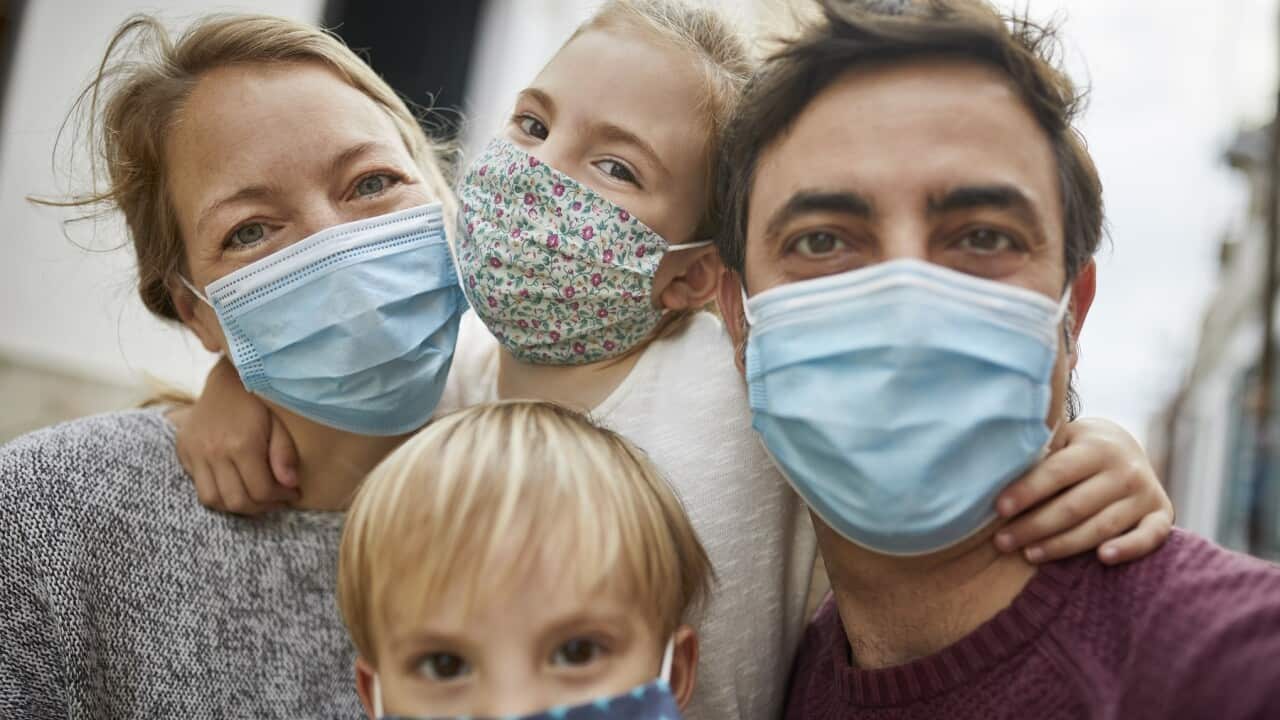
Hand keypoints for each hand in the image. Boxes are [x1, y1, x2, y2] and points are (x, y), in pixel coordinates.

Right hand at [173, 358, 299, 514]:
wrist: (226, 380)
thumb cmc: (258, 402)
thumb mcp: (279, 424)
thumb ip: (285, 455)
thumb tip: (290, 485)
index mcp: (242, 444)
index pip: (260, 490)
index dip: (279, 498)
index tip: (292, 494)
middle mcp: (214, 452)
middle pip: (236, 501)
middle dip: (261, 507)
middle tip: (276, 501)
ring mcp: (195, 453)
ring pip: (213, 500)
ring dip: (236, 506)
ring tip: (256, 498)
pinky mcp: (184, 451)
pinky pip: (199, 486)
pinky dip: (218, 494)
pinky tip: (235, 485)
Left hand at [992, 417, 1174, 564]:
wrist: (1125, 446)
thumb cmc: (1078, 447)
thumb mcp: (1063, 438)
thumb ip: (1042, 449)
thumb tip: (998, 464)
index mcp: (1096, 446)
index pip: (1057, 472)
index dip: (1027, 491)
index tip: (998, 508)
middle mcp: (1125, 470)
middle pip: (1074, 506)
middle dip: (1034, 526)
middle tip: (1002, 541)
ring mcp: (1145, 494)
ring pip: (1101, 527)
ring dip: (1063, 544)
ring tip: (1028, 555)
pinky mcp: (1161, 515)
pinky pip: (1149, 537)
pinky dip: (1129, 548)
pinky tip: (1102, 558)